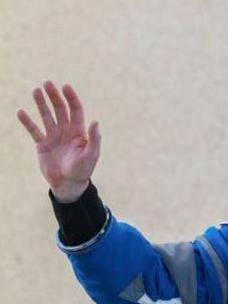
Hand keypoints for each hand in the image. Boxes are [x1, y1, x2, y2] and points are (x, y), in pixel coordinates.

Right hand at [16, 81, 100, 202]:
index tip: (65, 86)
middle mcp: (66, 131)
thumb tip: (96, 121)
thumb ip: (94, 138)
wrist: (69, 184)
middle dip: (54, 96)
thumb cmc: (83, 170)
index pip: (75, 110)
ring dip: (41, 104)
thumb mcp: (91, 154)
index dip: (71, 98)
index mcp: (79, 131)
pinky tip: (21, 112)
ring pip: (46, 116)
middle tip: (47, 84)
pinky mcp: (42, 144)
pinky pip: (34, 130)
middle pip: (60, 109)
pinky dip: (27, 122)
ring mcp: (53, 136)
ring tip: (36, 91)